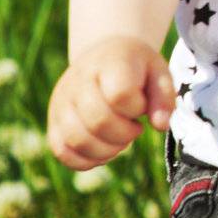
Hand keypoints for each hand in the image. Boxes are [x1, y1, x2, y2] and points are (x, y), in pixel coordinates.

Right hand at [48, 37, 175, 170]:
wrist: (103, 57)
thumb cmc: (136, 68)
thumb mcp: (159, 73)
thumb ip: (164, 98)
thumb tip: (161, 126)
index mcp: (109, 63)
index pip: (120, 95)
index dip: (137, 108)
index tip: (142, 105)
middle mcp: (78, 81)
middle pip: (99, 122)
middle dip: (125, 134)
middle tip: (134, 126)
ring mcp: (60, 102)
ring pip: (78, 141)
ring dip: (107, 150)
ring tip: (119, 138)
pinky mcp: (52, 122)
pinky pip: (61, 152)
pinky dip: (87, 160)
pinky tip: (104, 149)